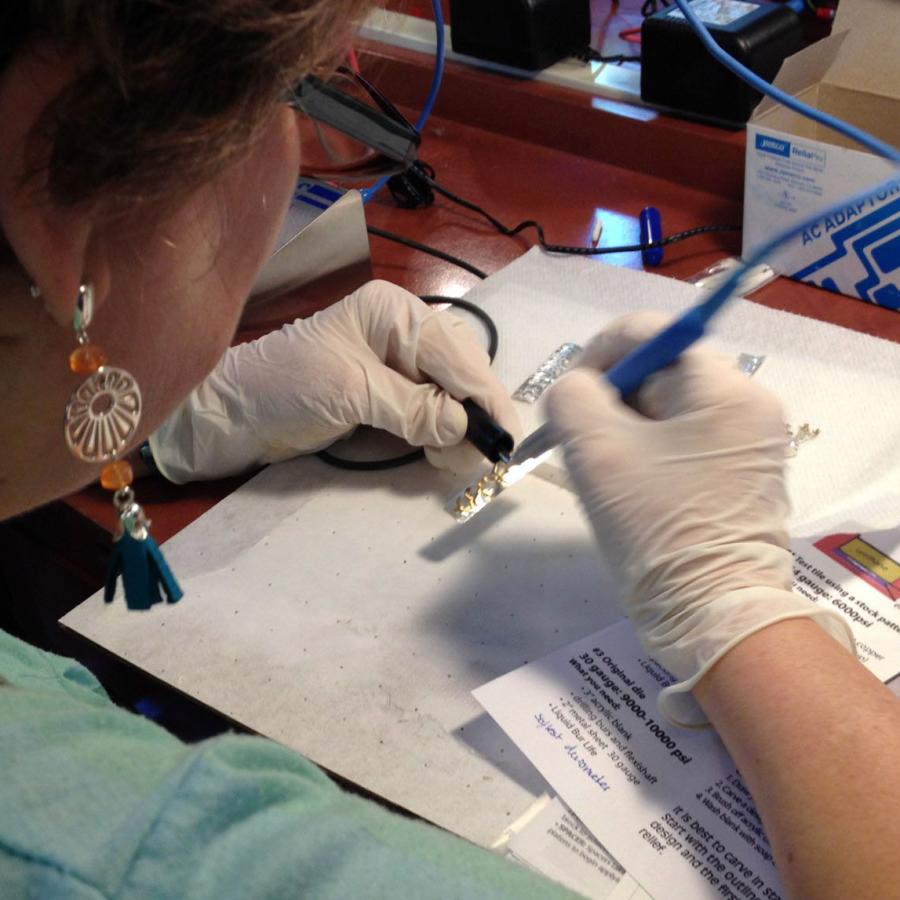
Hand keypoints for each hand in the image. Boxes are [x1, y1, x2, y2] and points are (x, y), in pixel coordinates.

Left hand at [149, 280, 518, 481]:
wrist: (231, 414)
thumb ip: (411, 408)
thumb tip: (464, 428)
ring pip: (452, 395)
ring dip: (461, 428)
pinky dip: (442, 434)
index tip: (505, 435)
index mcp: (393, 313)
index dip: (483, 394)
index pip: (454, 352)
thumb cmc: (282, 387)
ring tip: (458, 461)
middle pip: (461, 371)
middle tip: (485, 455)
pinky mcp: (388, 395)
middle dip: (476, 412)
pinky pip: (431, 411)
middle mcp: (402, 333)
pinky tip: (441, 452)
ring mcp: (397, 365)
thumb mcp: (350, 391)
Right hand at [546, 312, 853, 725]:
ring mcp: (751, 443)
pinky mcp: (743, 475)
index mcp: (725, 389)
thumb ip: (572, 395)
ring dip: (626, 427)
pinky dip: (650, 451)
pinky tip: (632, 486)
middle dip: (612, 399)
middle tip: (582, 442)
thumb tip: (578, 388)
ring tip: (604, 470)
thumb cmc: (656, 526)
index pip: (652, 333)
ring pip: (669, 409)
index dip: (598, 352)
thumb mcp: (596, 451)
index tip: (568, 394)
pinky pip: (685, 441)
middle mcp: (750, 406)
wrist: (711, 616)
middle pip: (661, 371)